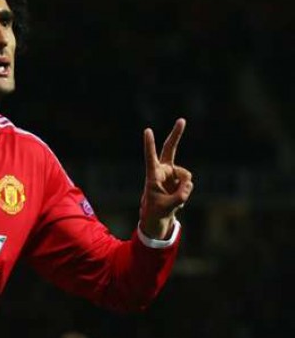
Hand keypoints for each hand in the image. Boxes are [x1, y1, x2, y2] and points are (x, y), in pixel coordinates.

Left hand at [139, 118, 193, 238]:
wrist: (158, 216)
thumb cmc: (156, 211)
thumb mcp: (168, 206)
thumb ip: (180, 195)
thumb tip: (190, 183)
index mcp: (152, 175)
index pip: (150, 157)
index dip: (150, 144)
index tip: (147, 130)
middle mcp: (163, 170)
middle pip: (170, 149)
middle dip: (176, 134)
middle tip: (182, 120)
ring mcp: (172, 173)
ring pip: (186, 176)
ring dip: (184, 188)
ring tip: (174, 198)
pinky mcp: (180, 179)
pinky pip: (189, 184)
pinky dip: (186, 192)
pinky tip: (177, 197)